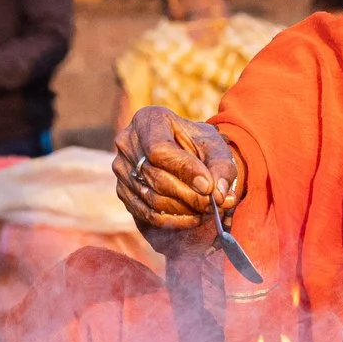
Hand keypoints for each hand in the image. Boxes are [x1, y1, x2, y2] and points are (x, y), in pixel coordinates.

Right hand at [114, 105, 244, 255]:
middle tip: (212, 204)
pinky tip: (192, 219)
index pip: (159, 149)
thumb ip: (221, 166)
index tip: (209, 187)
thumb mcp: (214, 144)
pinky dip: (172, 221)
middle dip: (189, 195)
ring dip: (183, 210)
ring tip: (206, 210)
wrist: (179, 151)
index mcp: (147, 120)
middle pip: (156, 177)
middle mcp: (127, 142)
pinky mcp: (122, 190)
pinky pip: (145, 213)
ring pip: (152, 198)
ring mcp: (121, 168)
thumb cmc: (196, 143)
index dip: (185, 170)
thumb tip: (220, 195)